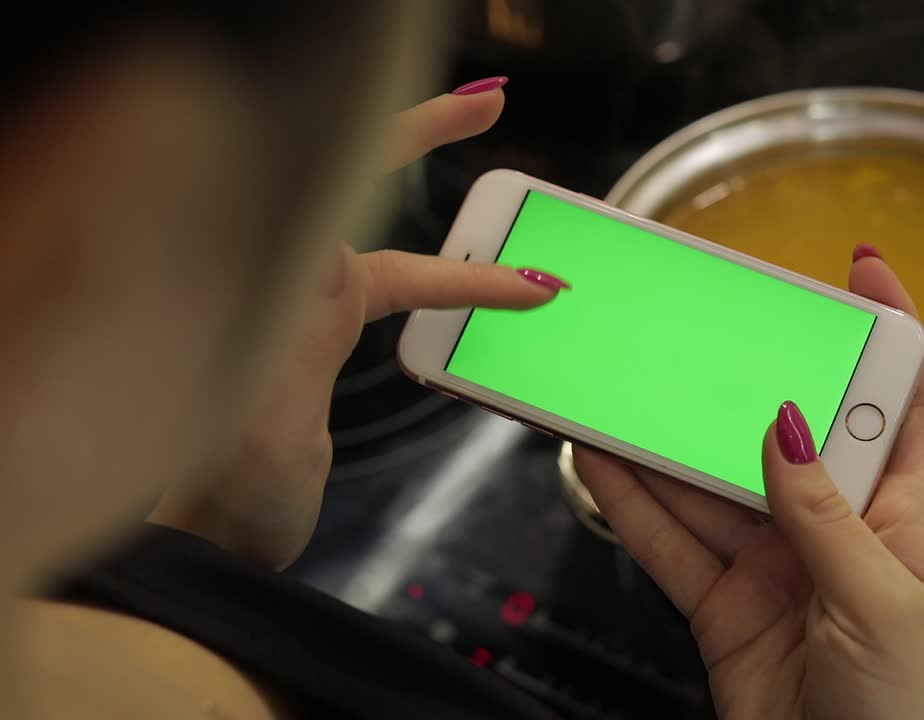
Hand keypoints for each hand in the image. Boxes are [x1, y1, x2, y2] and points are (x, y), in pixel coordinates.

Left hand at [149, 85, 564, 568]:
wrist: (214, 542)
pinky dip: (421, 255)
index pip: (376, 249)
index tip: (534, 286)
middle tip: (489, 104)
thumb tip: (342, 250)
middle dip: (419, 131)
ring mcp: (293, 304)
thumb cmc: (231, 499)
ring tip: (466, 131)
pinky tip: (446, 259)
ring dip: (418, 173)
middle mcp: (279, 287)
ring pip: (371, 221)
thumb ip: (301, 338)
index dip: (463, 266)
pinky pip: (377, 275)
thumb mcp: (268, 427)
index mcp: (270, 301)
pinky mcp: (308, 330)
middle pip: (357, 185)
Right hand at [573, 249, 923, 719]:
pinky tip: (601, 460)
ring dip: (668, 441)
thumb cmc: (907, 717)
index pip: (905, 405)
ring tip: (625, 387)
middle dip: (747, 380)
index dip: (891, 334)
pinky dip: (633, 503)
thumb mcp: (880, 604)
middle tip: (706, 330)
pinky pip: (672, 541)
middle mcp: (836, 531)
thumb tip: (784, 427)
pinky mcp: (724, 602)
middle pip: (786, 433)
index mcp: (903, 519)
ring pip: (712, 484)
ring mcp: (775, 564)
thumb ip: (825, 514)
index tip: (864, 272)